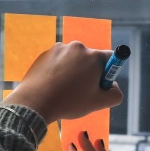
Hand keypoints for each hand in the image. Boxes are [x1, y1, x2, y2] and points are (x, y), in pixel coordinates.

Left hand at [2, 42, 123, 123]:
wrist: (34, 102)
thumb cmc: (69, 102)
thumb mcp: (98, 103)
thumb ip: (115, 94)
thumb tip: (113, 87)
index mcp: (93, 56)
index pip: (111, 58)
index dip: (109, 73)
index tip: (100, 85)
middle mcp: (77, 47)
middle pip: (91, 59)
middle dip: (89, 73)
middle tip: (81, 92)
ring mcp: (60, 48)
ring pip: (74, 61)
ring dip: (73, 72)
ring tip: (64, 90)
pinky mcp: (46, 53)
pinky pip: (59, 61)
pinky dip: (59, 71)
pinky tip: (53, 85)